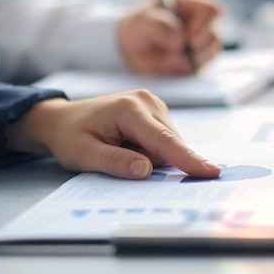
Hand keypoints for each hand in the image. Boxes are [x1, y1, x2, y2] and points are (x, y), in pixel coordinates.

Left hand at [5, 90, 220, 179]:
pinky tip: (129, 143)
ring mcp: (154, 104)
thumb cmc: (69, 136)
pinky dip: (151, 149)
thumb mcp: (83, 155)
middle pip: (168, 144)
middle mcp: (147, 101)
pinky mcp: (158, 111)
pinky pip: (165, 140)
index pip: (164, 141)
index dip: (188, 158)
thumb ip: (115, 162)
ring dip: (151, 155)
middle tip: (118, 158)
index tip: (212, 171)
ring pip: (169, 143)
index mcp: (129, 109)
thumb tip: (146, 171)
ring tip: (120, 148)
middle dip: (152, 161)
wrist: (62, 120)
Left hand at [118, 0, 223, 74]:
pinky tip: (170, 65)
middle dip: (199, 49)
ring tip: (168, 59)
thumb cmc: (138, 28)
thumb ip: (158, 26)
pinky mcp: (199, 61)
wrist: (132, 49)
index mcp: (190, 4)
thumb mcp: (140, 22)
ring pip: (211, 55)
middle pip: (216, 37)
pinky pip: (201, 68)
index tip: (191, 38)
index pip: (213, 9)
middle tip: (181, 55)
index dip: (206, 23)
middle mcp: (201, 23)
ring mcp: (202, 44)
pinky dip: (186, 70)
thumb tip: (179, 39)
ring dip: (191, 61)